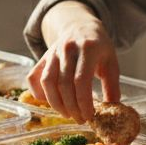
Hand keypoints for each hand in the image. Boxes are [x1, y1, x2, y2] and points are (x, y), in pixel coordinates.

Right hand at [28, 1, 120, 123]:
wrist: (80, 25)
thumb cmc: (98, 47)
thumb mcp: (111, 62)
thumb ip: (112, 85)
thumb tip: (112, 109)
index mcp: (88, 48)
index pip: (81, 80)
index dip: (84, 102)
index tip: (89, 116)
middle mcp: (67, 48)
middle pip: (64, 84)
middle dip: (71, 107)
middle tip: (80, 119)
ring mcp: (52, 52)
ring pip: (47, 82)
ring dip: (56, 103)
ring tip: (68, 114)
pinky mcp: (42, 58)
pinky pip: (33, 77)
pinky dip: (38, 93)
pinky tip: (49, 102)